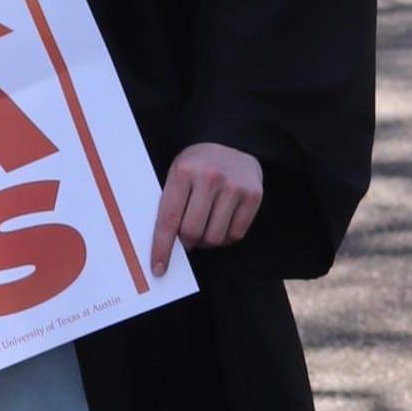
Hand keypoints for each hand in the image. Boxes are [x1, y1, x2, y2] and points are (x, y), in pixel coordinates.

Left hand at [150, 139, 261, 277]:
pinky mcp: (253, 195)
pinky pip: (236, 234)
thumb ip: (171, 204)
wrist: (231, 141)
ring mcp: (235, 186)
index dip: (162, 248)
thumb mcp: (177, 173)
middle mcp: (210, 178)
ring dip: (206, 242)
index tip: (158, 268)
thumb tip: (164, 247)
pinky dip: (225, 238)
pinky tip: (220, 225)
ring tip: (204, 230)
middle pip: (192, 232)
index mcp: (184, 171)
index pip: (169, 219)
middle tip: (186, 239)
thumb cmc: (197, 165)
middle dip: (186, 243)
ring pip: (215, 238)